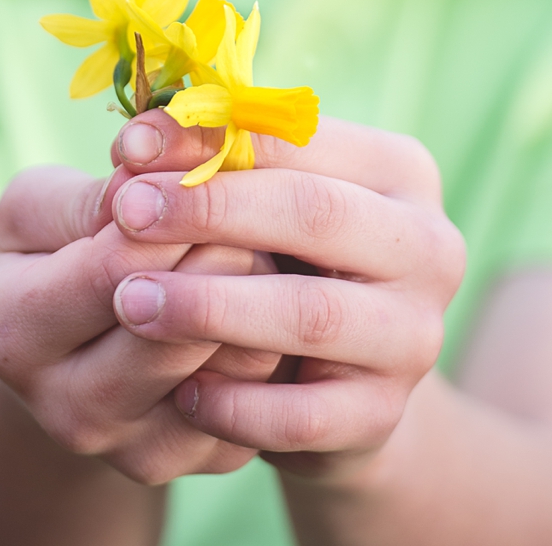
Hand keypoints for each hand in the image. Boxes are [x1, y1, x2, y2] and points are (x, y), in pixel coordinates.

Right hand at [0, 118, 281, 485]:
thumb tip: (151, 177)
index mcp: (15, 333)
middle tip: (258, 200)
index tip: (209, 164)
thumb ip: (87, 194)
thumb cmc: (49, 261)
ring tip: (263, 245)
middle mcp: (69, 408)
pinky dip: (276, 343)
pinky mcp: (197, 464)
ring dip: (261, 298)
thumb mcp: (36, 212)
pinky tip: (267, 299)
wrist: (63, 362)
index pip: (114, 269)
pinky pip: (261, 398)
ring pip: (232, 367)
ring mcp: (135, 449)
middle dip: (225, 252)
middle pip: (177, 328)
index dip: (172, 211)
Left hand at [104, 116, 465, 479]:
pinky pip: (304, 415)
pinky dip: (236, 405)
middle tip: (124, 215)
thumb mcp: (249, 199)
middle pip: (315, 213)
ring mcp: (414, 336)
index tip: (128, 148)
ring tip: (130, 301)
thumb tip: (134, 148)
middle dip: (208, 210)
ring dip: (209, 306)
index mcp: (396, 170)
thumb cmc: (270, 255)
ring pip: (311, 316)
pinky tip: (179, 392)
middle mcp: (426, 247)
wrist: (328, 381)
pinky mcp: (384, 414)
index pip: (301, 136)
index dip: (208, 138)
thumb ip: (203, 165)